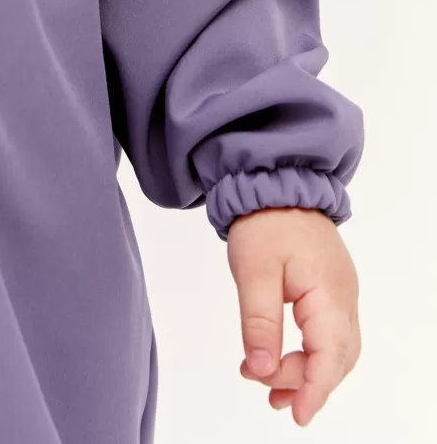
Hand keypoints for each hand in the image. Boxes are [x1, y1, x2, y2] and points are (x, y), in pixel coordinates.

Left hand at [227, 206, 360, 426]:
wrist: (276, 183)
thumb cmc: (266, 222)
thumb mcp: (253, 273)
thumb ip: (259, 323)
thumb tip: (262, 371)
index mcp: (329, 294)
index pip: (329, 356)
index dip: (314, 389)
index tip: (297, 414)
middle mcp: (343, 297)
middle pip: (338, 358)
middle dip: (307, 383)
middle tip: (270, 396)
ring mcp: (340, 292)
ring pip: (336, 347)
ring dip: (309, 371)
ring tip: (273, 388)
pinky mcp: (330, 287)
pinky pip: (329, 331)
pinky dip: (311, 352)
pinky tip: (284, 357)